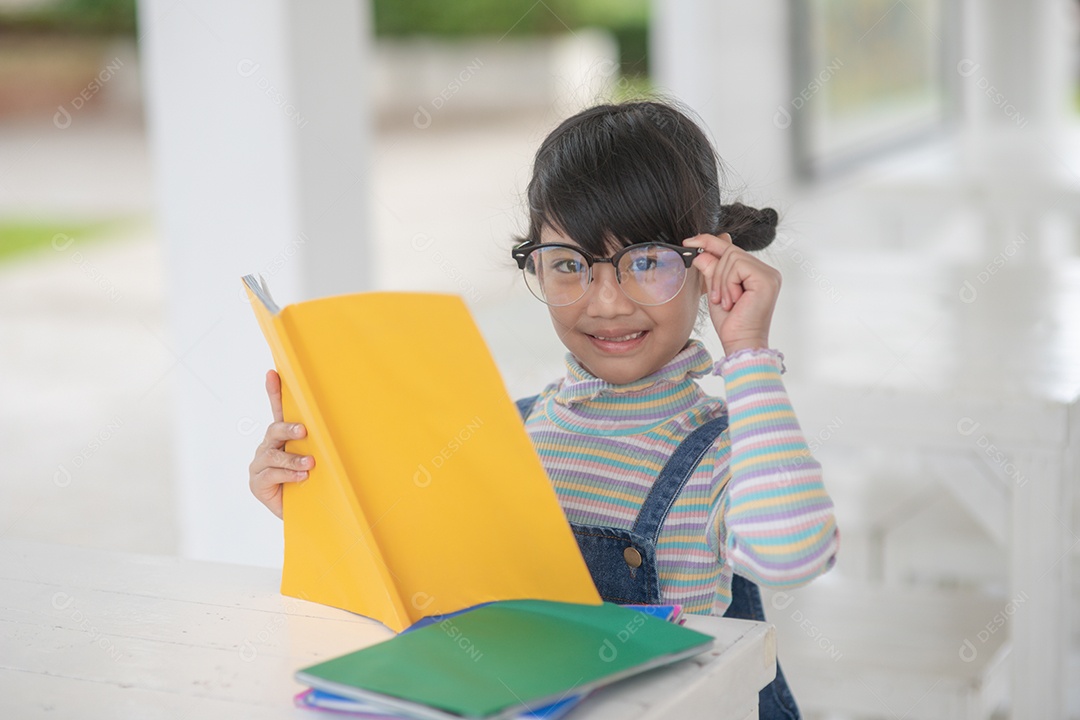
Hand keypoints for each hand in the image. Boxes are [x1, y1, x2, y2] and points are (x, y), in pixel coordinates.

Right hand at [248, 369, 313, 518]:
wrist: (305, 514)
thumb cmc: (313, 482)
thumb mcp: (319, 459)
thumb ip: (321, 444)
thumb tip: (347, 425)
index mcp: (283, 438)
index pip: (278, 410)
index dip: (274, 391)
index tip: (273, 373)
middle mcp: (268, 447)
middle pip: (274, 430)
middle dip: (288, 428)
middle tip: (304, 431)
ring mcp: (260, 464)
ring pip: (273, 454)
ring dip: (293, 458)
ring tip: (310, 464)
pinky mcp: (257, 482)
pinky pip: (271, 474)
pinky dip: (288, 474)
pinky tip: (301, 476)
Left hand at [682, 233, 780, 354]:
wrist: (739, 343)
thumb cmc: (731, 324)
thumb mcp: (715, 291)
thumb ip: (711, 270)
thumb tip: (700, 251)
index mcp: (756, 273)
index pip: (731, 250)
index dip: (709, 242)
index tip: (689, 241)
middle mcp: (766, 271)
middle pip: (730, 252)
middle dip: (716, 275)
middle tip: (718, 298)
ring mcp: (769, 274)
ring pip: (731, 257)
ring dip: (722, 282)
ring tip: (727, 302)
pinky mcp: (766, 278)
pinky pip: (737, 266)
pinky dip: (728, 284)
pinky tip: (733, 301)